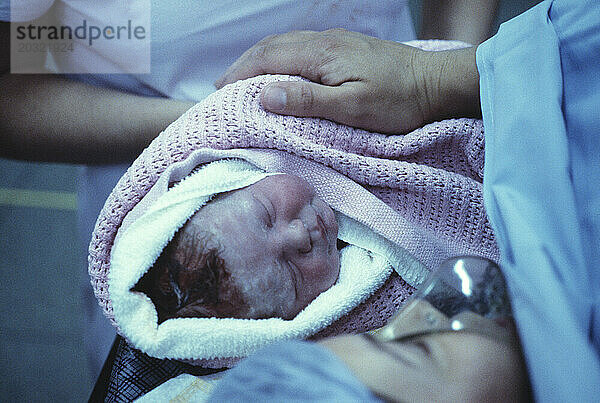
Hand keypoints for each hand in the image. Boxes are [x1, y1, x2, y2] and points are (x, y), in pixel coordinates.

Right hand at [216, 29, 479, 133]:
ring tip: (243, 79)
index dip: (240, 74)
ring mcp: (336, 42)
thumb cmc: (398, 101)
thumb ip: (308, 99)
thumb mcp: (353, 108)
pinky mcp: (346, 47)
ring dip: (260, 59)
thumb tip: (265, 93)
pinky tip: (280, 70)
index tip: (219, 92)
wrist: (436, 83)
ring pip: (286, 43)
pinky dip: (280, 57)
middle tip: (222, 86)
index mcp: (322, 55)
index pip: (268, 58)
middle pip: (272, 46)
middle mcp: (325, 41)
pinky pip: (301, 46)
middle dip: (243, 65)